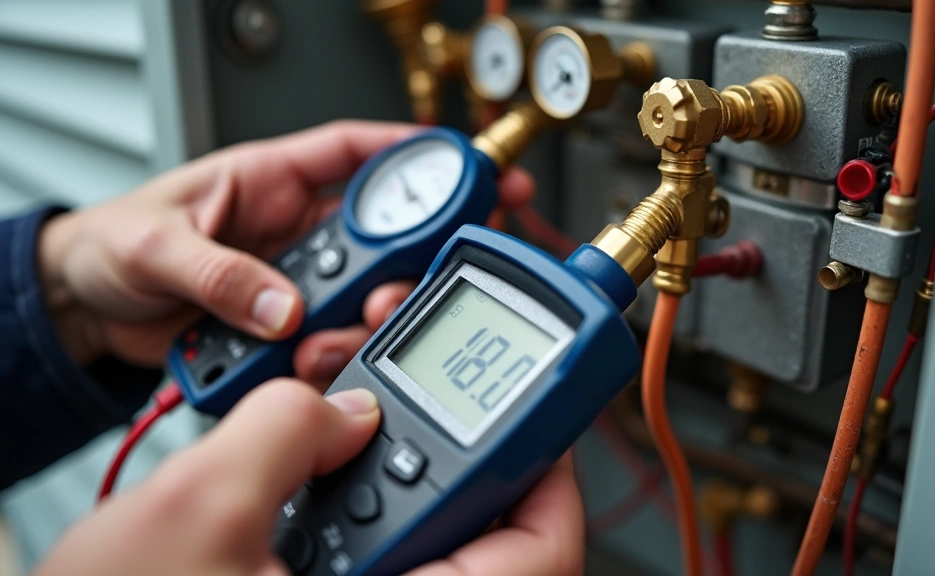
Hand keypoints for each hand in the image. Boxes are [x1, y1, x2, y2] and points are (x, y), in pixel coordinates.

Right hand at [34, 382, 584, 575]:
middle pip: (482, 531)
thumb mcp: (192, 515)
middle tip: (420, 400)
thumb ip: (280, 432)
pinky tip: (306, 478)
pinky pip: (368, 557)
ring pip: (418, 539)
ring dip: (388, 475)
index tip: (531, 404)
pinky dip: (346, 509)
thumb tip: (335, 407)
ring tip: (345, 432)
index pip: (542, 551)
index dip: (547, 466)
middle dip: (446, 451)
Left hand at [37, 121, 533, 372]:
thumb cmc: (113, 245)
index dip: (417, 155)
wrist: (88, 310)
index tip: (468, 167)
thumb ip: (217, 272)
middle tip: (413, 281)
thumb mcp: (153, 245)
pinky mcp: (285, 327)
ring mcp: (295, 281)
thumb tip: (281, 305)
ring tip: (325, 338)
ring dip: (361, 320)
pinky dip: (325, 357)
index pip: (356, 155)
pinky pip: (327, 340)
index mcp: (271, 180)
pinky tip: (303, 362)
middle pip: (381, 236)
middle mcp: (295, 230)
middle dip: (409, 258)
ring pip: (362, 296)